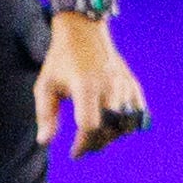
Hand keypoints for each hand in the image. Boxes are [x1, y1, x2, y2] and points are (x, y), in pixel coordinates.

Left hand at [32, 17, 149, 157]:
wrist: (84, 30)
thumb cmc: (61, 60)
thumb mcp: (45, 85)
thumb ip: (46, 114)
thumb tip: (45, 142)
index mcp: (85, 86)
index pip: (90, 125)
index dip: (83, 144)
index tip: (74, 152)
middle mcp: (109, 86)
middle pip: (109, 129)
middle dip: (95, 145)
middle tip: (82, 148)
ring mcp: (124, 84)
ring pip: (126, 124)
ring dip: (112, 137)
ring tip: (96, 138)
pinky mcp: (132, 83)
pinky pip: (138, 113)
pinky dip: (128, 125)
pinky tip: (113, 126)